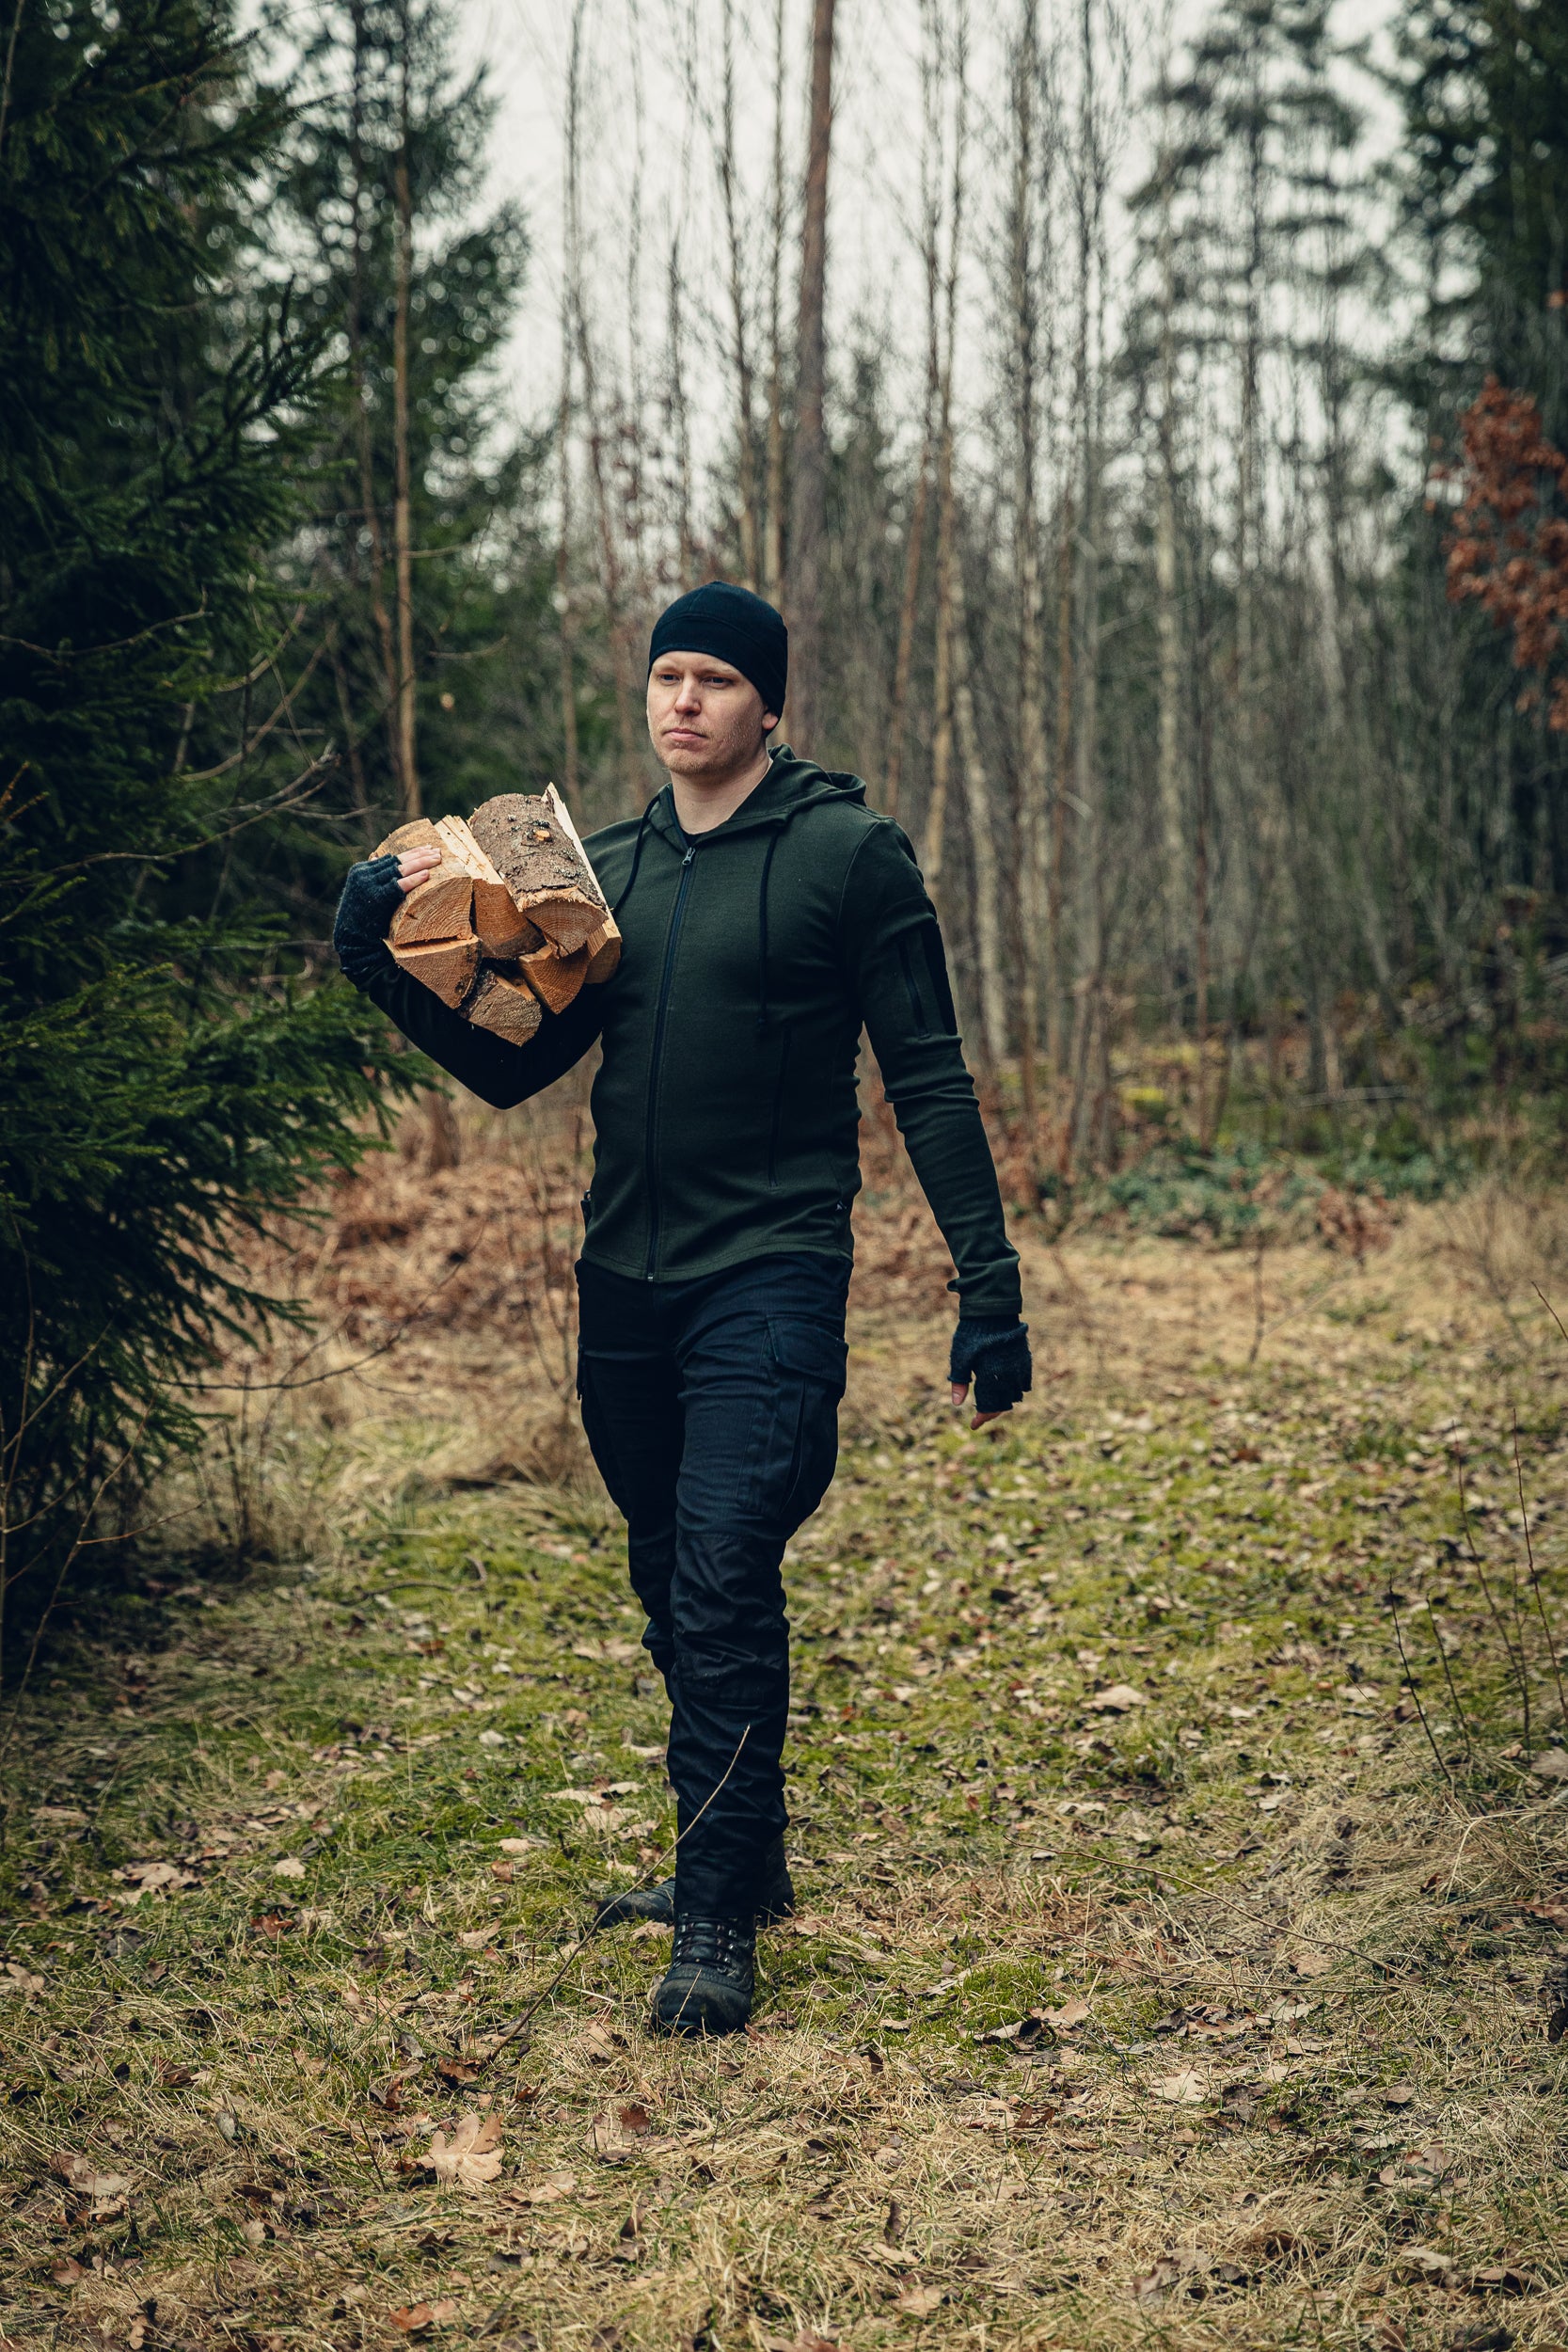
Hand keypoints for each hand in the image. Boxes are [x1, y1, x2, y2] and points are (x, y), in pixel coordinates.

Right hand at [332, 845, 441, 987]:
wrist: (351, 938)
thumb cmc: (361, 917)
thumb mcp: (364, 891)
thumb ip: (372, 875)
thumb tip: (378, 856)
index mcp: (361, 870)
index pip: (391, 858)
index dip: (411, 852)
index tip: (427, 848)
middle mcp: (364, 874)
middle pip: (397, 861)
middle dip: (419, 855)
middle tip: (438, 851)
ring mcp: (369, 885)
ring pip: (400, 869)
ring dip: (421, 863)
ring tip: (438, 859)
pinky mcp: (377, 898)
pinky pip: (399, 885)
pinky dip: (413, 879)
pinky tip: (427, 875)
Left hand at [948, 1317, 1031, 1429]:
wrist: (992, 1312)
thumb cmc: (972, 1335)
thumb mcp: (960, 1358)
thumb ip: (960, 1382)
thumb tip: (957, 1404)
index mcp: (991, 1378)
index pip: (989, 1408)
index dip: (981, 1418)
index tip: (973, 1425)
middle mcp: (1008, 1377)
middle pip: (1004, 1405)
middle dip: (991, 1412)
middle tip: (980, 1414)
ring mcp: (1019, 1369)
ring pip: (1016, 1395)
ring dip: (1005, 1401)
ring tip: (992, 1401)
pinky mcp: (1025, 1360)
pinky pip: (1024, 1383)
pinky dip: (1016, 1390)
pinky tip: (1006, 1388)